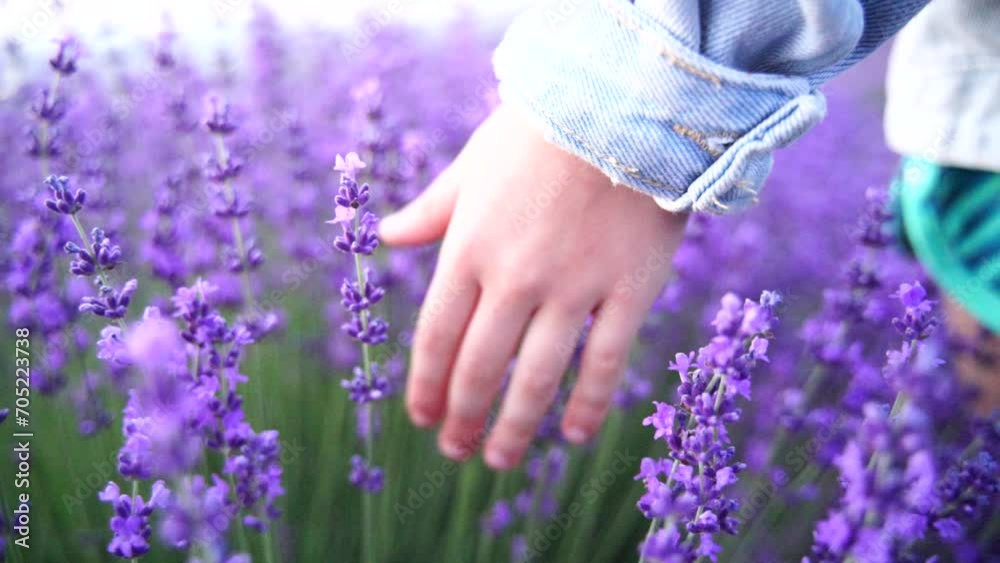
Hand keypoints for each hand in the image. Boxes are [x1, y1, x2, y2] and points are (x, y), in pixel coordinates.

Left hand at [379, 105, 687, 469]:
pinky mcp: (628, 291)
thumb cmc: (539, 132)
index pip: (436, 337)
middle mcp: (514, 277)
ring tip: (500, 460)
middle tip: (456, 449)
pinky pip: (605, 363)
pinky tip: (573, 435)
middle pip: (479, 368)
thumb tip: (387, 237)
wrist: (624, 103)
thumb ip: (431, 210)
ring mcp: (573, 288)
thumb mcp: (472, 166)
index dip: (425, 385)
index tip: (421, 417)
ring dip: (514, 428)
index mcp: (468, 248)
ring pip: (536, 378)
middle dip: (461, 417)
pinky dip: (588, 406)